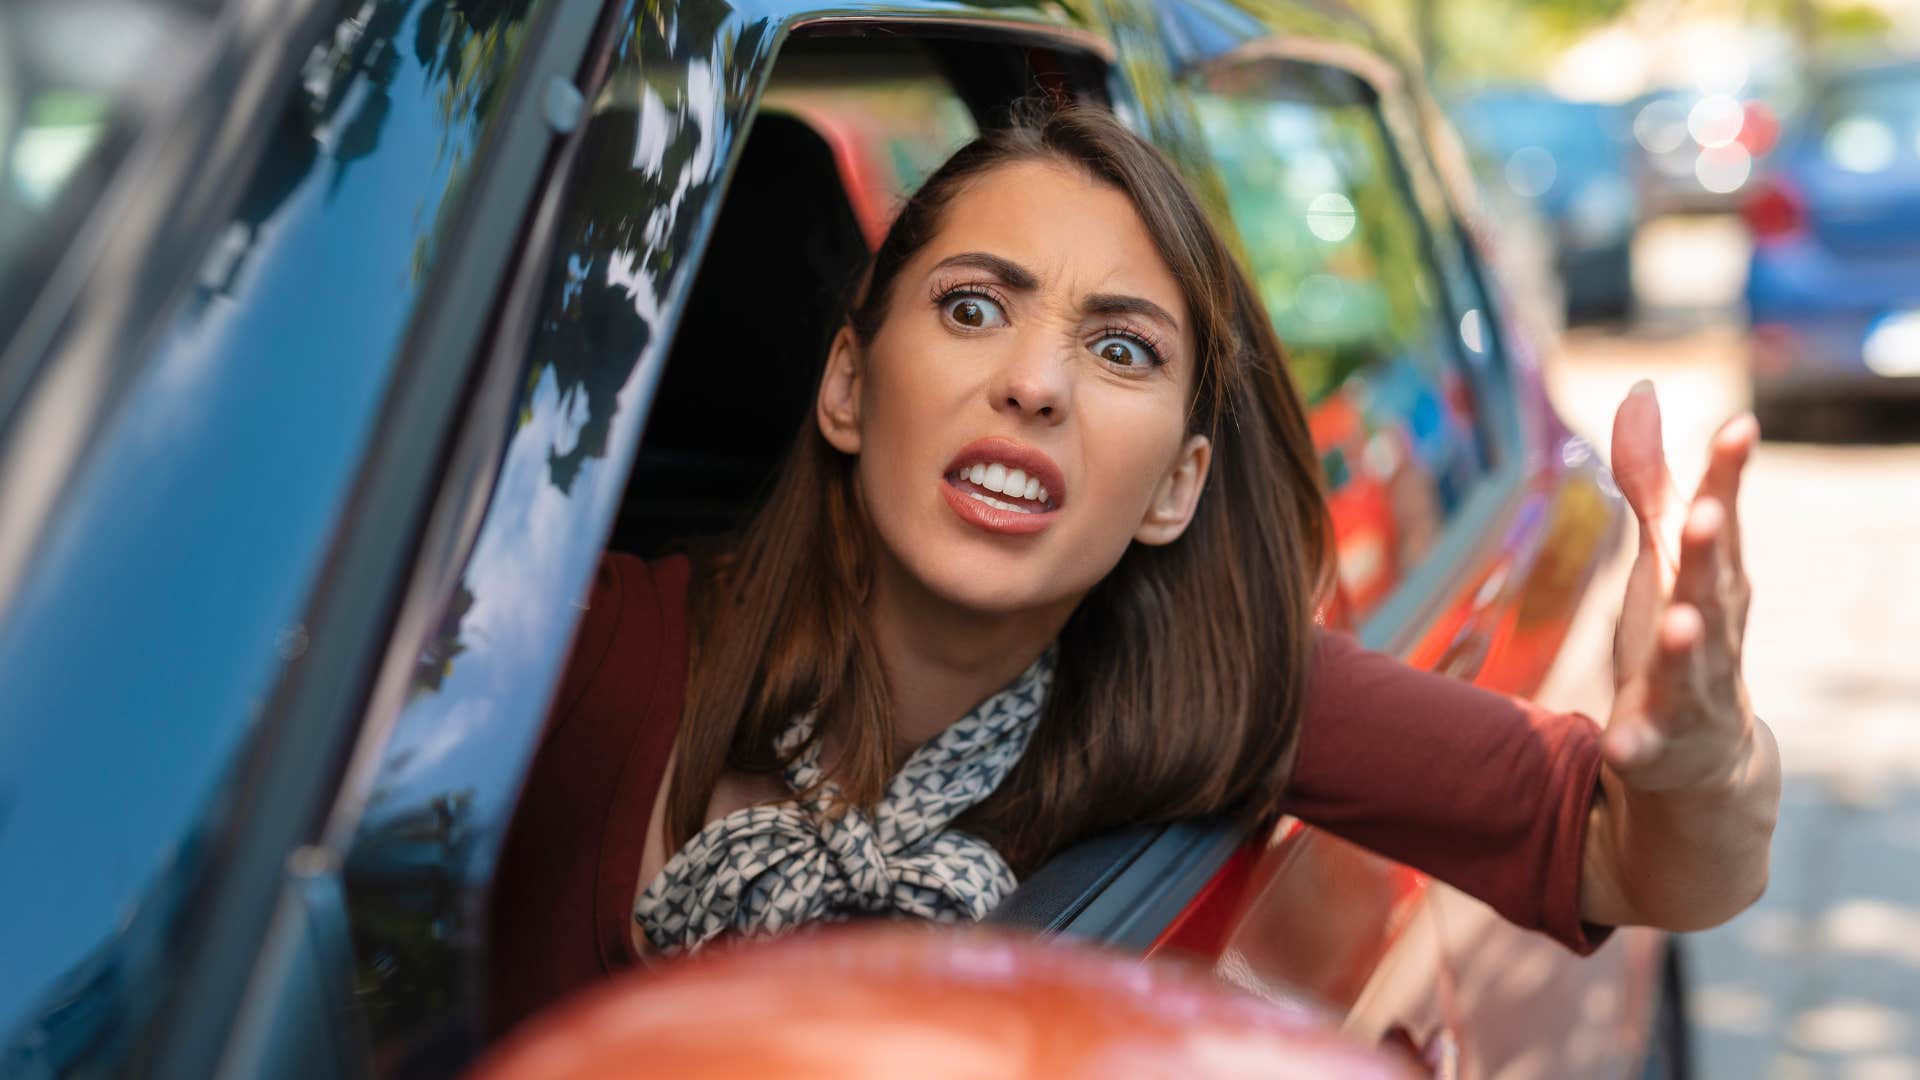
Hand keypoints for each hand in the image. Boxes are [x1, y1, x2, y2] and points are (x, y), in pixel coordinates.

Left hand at [1605, 381, 1758, 792]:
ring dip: (1684, 643)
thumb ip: (1649, 480)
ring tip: (1678, 618)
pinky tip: (1618, 743)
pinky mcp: (1656, 744)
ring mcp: (1686, 691)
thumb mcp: (1662, 554)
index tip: (1738, 427)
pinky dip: (1635, 744)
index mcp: (1710, 580)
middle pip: (1711, 587)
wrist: (1701, 754)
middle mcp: (1709, 631)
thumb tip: (1641, 390)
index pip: (1719, 520)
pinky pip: (1645, 746)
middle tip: (1703, 512)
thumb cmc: (1680, 634)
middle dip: (1709, 551)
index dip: (1727, 477)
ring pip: (1689, 666)